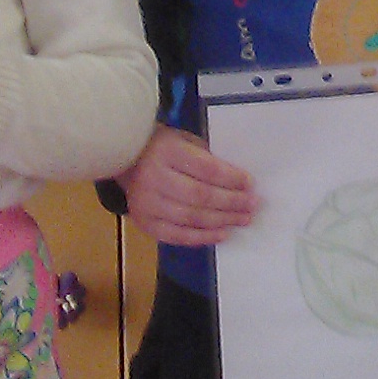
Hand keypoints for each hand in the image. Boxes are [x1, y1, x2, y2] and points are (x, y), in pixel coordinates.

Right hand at [121, 126, 258, 246]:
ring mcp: (147, 203)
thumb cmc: (162, 148)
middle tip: (253, 205)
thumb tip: (239, 182)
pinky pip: (177, 235)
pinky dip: (202, 237)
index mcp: (167, 152)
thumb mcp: (185, 141)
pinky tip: (222, 234)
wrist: (125, 160)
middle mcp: (154, 178)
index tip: (250, 184)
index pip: (206, 169)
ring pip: (191, 218)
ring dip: (222, 221)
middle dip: (231, 203)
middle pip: (200, 196)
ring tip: (243, 220)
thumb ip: (207, 158)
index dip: (231, 179)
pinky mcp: (144, 222)